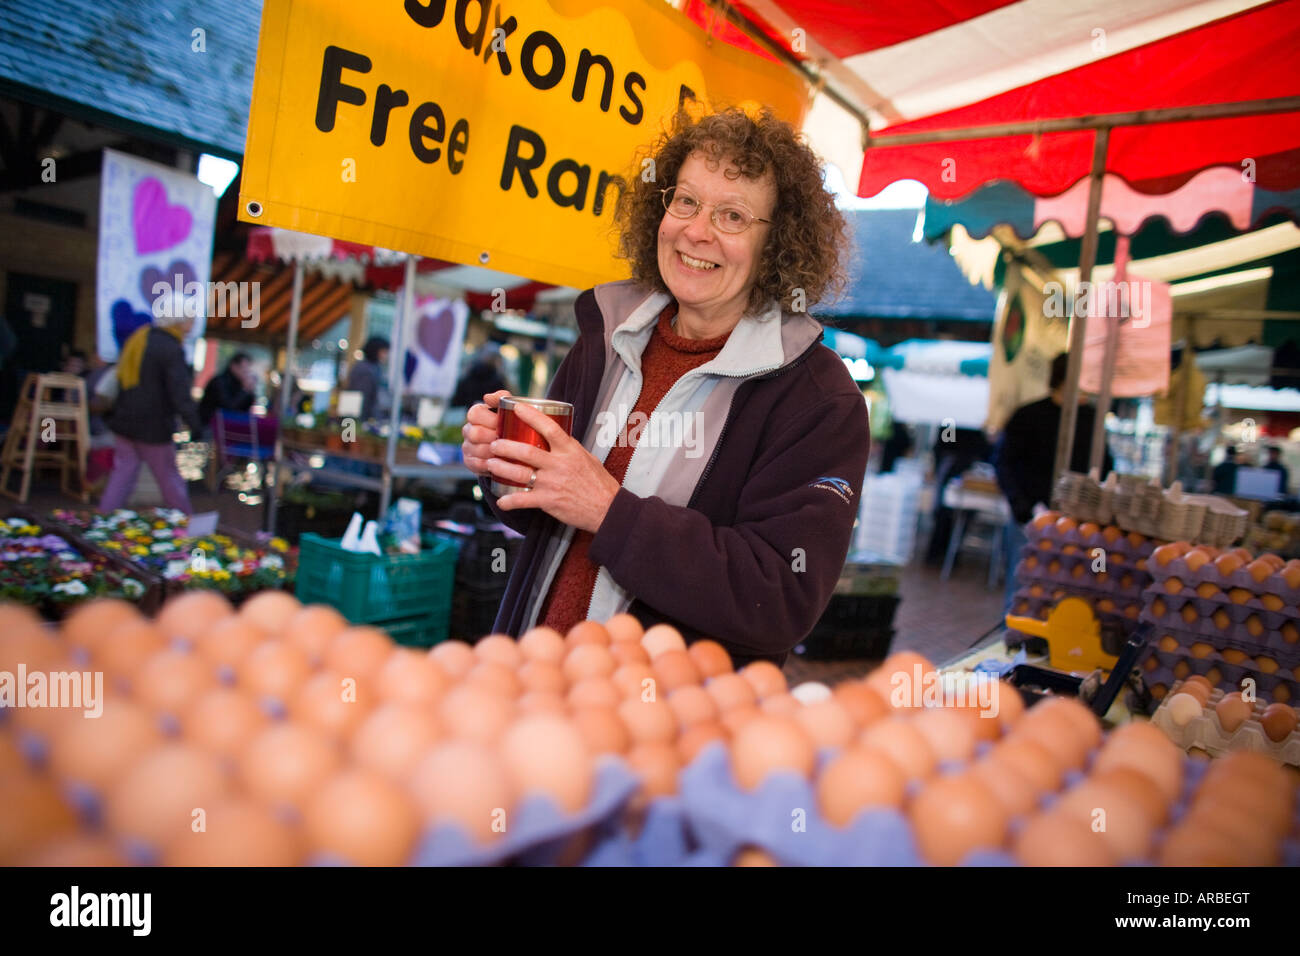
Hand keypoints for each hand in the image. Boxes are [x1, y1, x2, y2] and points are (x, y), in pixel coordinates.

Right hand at [462, 390, 511, 476]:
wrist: (513, 447)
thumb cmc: (511, 424)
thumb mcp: (509, 409)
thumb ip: (501, 398)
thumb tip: (487, 397)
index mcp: (476, 415)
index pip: (474, 414)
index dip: (489, 419)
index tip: (502, 423)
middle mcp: (468, 430)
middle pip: (475, 433)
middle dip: (493, 437)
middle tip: (508, 440)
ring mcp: (467, 447)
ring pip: (477, 450)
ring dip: (494, 452)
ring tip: (508, 452)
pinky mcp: (470, 462)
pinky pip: (477, 464)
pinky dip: (491, 464)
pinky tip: (502, 463)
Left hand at [487, 400, 620, 532]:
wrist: (607, 508)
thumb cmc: (598, 482)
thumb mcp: (585, 457)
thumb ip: (567, 448)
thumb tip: (553, 436)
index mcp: (570, 451)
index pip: (550, 428)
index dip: (532, 416)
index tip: (517, 408)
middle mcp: (560, 465)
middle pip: (526, 452)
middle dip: (505, 446)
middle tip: (493, 443)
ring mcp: (553, 483)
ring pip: (520, 473)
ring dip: (501, 468)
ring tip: (490, 463)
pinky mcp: (549, 501)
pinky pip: (523, 499)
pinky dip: (509, 500)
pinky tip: (501, 499)